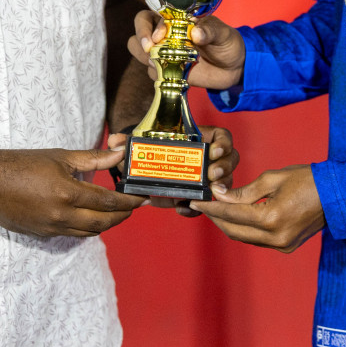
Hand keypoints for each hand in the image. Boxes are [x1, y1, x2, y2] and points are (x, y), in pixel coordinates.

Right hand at [0, 147, 144, 237]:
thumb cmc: (21, 164)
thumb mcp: (59, 156)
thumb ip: (92, 158)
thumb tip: (119, 154)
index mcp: (68, 193)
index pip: (108, 202)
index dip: (128, 201)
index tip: (141, 198)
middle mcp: (62, 216)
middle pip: (103, 223)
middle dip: (122, 216)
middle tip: (133, 207)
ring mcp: (51, 229)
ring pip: (89, 233)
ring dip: (105, 224)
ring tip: (115, 212)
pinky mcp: (42, 235)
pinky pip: (72, 235)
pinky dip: (86, 227)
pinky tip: (89, 216)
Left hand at [106, 126, 239, 216]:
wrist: (146, 166)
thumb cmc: (150, 148)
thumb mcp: (141, 141)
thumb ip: (127, 140)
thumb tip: (115, 141)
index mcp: (200, 139)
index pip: (223, 137)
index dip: (223, 144)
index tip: (213, 151)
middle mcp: (208, 159)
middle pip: (230, 161)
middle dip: (224, 168)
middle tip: (212, 175)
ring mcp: (206, 178)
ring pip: (225, 183)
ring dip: (220, 188)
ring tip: (208, 191)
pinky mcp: (197, 195)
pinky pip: (205, 204)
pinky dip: (196, 208)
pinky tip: (184, 207)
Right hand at [129, 10, 246, 90]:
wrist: (233, 66)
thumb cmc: (226, 42)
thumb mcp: (222, 33)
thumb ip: (210, 31)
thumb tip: (196, 33)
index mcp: (175, 17)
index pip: (152, 15)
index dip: (149, 25)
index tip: (158, 37)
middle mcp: (164, 32)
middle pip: (139, 30)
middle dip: (140, 39)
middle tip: (150, 50)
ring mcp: (163, 51)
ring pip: (139, 50)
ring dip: (145, 57)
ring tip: (160, 63)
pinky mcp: (166, 69)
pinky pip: (152, 72)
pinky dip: (158, 73)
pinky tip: (174, 75)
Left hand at [192, 165, 324, 252]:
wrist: (339, 195)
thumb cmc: (308, 180)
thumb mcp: (273, 178)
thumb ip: (244, 191)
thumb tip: (220, 194)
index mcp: (271, 218)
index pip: (232, 214)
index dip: (212, 208)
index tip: (196, 201)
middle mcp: (275, 237)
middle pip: (235, 231)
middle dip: (216, 219)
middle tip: (202, 205)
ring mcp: (282, 244)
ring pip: (245, 238)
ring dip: (229, 225)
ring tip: (216, 209)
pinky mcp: (286, 246)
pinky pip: (258, 239)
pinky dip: (244, 228)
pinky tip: (237, 216)